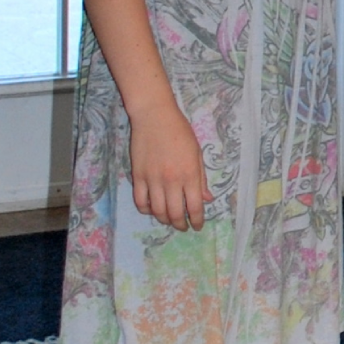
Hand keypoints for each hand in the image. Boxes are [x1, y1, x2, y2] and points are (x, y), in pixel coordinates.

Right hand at [129, 106, 213, 231]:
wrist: (155, 116)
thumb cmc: (180, 132)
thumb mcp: (197, 153)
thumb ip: (201, 178)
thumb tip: (206, 199)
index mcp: (190, 174)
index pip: (194, 207)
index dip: (197, 220)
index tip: (197, 226)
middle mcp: (171, 180)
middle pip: (175, 213)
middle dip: (180, 225)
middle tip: (183, 227)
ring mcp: (153, 179)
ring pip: (157, 210)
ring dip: (164, 219)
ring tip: (169, 220)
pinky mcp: (137, 176)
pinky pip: (140, 201)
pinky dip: (146, 209)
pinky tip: (152, 209)